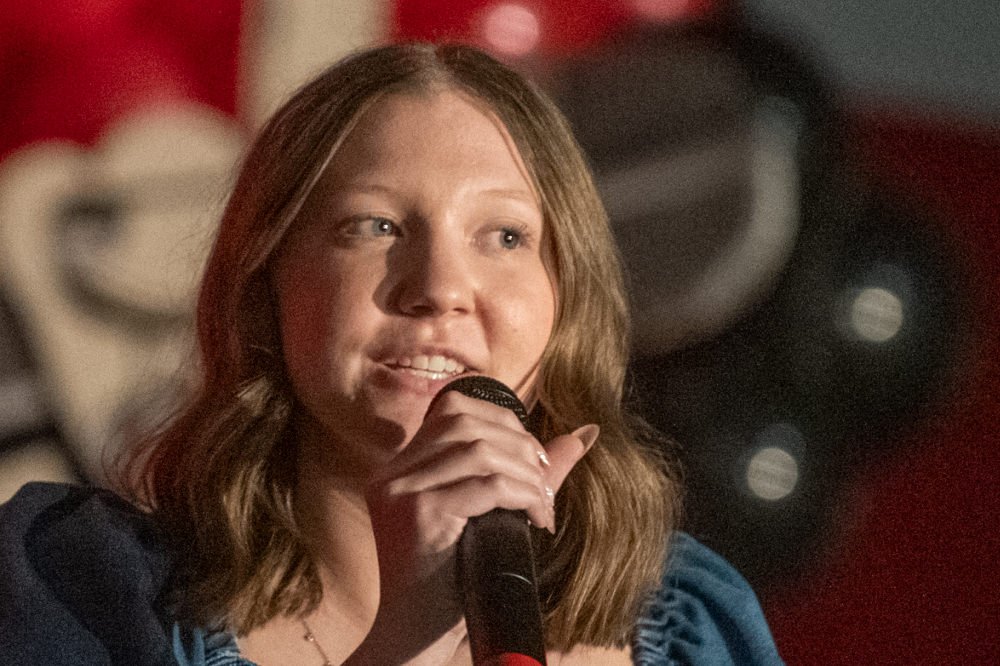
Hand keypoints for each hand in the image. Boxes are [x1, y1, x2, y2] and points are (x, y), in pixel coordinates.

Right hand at [347, 390, 596, 664]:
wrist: (416, 637)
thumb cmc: (453, 579)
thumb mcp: (488, 515)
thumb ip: (529, 470)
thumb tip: (583, 433)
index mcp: (401, 468)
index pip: (454, 409)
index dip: (502, 421)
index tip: (532, 456)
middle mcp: (393, 473)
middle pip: (467, 423)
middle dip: (519, 446)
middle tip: (543, 482)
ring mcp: (402, 490)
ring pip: (481, 452)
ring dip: (526, 475)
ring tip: (542, 504)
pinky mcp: (419, 513)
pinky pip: (488, 485)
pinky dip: (523, 496)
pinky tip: (536, 519)